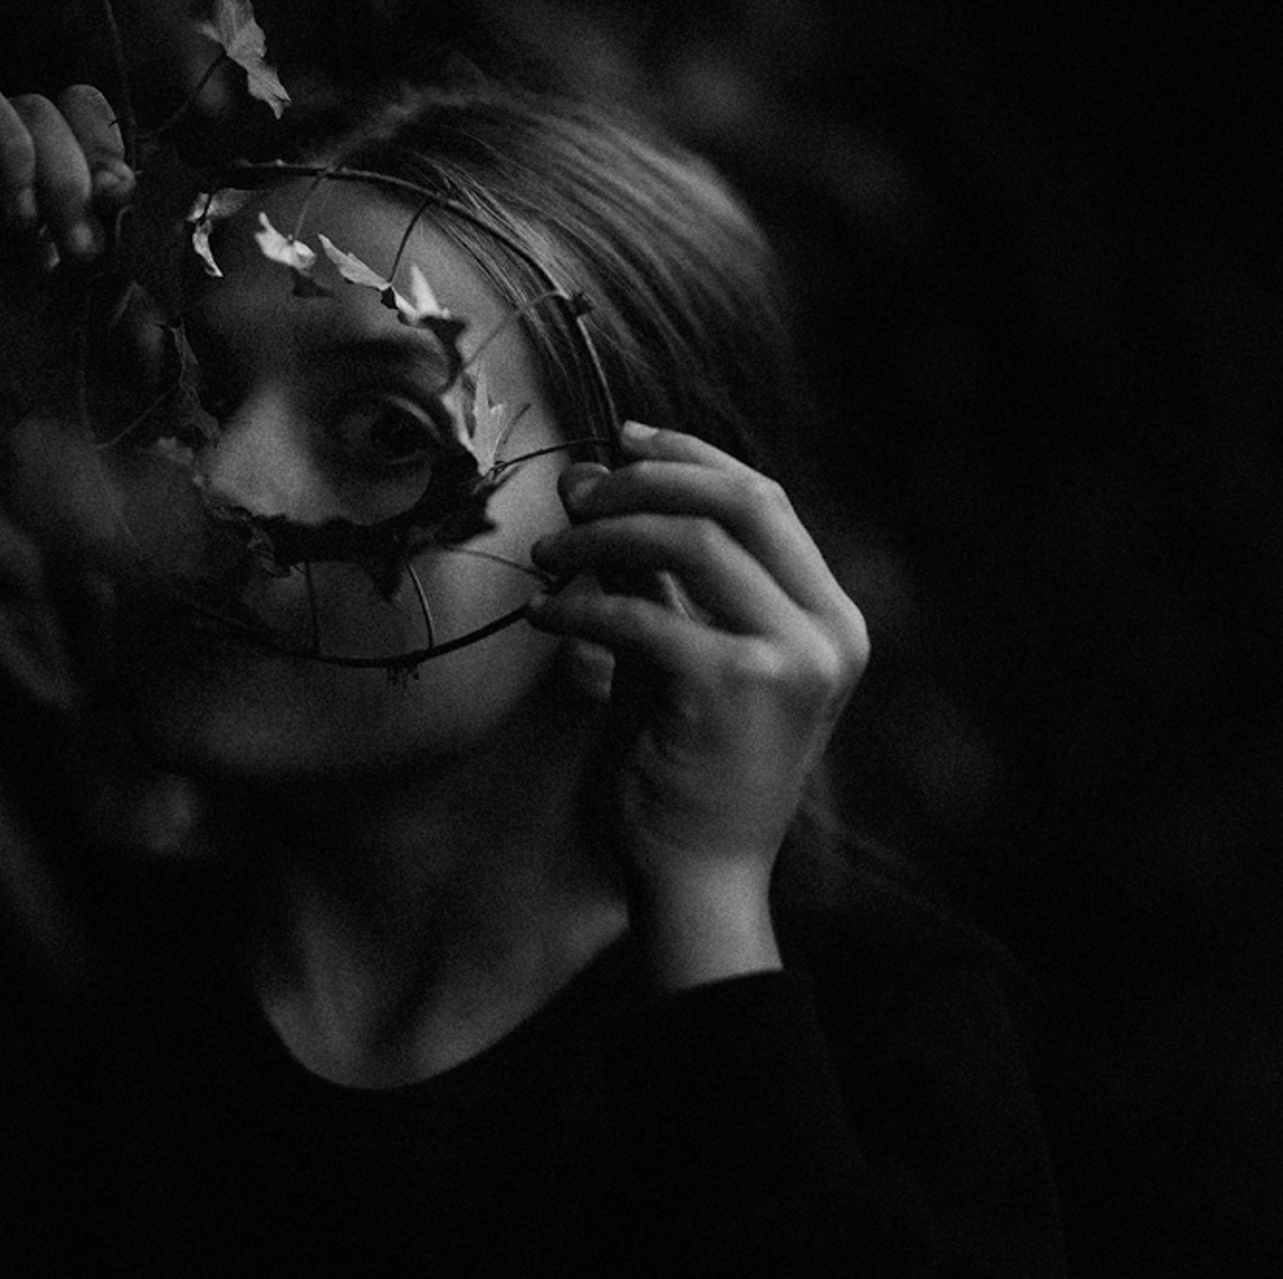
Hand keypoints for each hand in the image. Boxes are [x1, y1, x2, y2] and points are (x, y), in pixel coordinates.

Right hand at [0, 70, 132, 513]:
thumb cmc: (7, 382)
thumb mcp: (96, 332)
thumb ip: (133, 287)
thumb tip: (168, 241)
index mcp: (54, 200)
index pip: (93, 129)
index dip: (114, 154)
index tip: (124, 208)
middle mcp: (5, 174)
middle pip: (60, 106)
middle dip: (86, 165)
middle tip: (82, 247)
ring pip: (12, 99)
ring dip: (48, 158)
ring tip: (45, 235)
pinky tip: (12, 205)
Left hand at [527, 422, 868, 988]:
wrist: (699, 878)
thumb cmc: (689, 769)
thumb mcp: (683, 655)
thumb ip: (655, 576)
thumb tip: (588, 485)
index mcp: (830, 617)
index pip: (765, 498)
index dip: (687, 456)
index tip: (618, 441)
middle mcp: (827, 630)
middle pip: (740, 500)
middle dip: (646, 480)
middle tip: (574, 494)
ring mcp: (789, 658)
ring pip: (691, 541)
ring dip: (602, 537)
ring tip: (547, 557)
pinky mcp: (733, 687)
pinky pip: (642, 612)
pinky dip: (581, 604)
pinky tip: (543, 617)